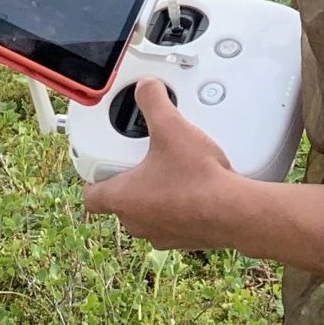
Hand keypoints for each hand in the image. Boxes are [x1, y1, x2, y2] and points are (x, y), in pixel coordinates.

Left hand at [80, 79, 242, 249]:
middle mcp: (136, 222)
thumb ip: (153, 100)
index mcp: (123, 198)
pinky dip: (174, 203)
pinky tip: (190, 183)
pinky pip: (169, 218)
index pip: (91, 195)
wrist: (233, 211)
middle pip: (119, 199)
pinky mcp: (181, 237)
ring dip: (152, 191)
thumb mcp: (171, 127)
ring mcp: (159, 233)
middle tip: (142, 155)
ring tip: (170, 166)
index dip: (93, 176)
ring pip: (144, 210)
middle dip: (128, 176)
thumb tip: (145, 86)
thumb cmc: (198, 178)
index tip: (103, 161)